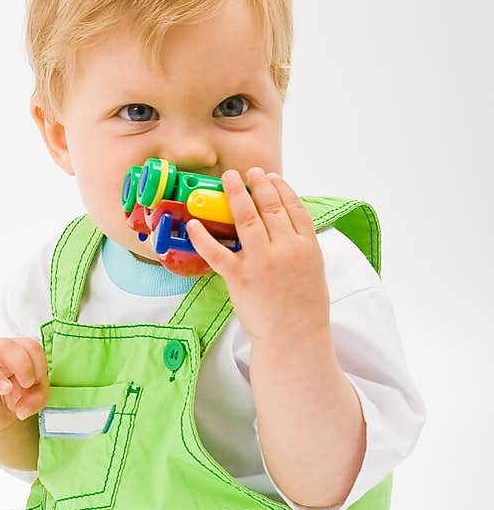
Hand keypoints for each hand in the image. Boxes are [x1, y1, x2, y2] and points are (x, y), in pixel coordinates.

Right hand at [0, 337, 49, 435]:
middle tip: (27, 383)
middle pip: (2, 345)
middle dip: (21, 363)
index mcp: (11, 353)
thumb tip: (22, 409)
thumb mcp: (34, 397)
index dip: (38, 363)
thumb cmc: (15, 396)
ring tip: (6, 389)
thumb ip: (36, 398)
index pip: (27, 345)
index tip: (38, 381)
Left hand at [185, 168, 329, 342]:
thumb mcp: (314, 269)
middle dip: (257, 183)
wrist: (294, 337)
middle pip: (269, 205)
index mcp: (307, 245)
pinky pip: (216, 251)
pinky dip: (202, 236)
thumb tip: (286, 227)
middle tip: (246, 172)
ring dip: (235, 193)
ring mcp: (262, 261)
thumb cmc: (305, 308)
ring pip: (246, 217)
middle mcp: (286, 248)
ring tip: (227, 179)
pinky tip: (194, 223)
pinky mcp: (239, 277)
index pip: (293, 206)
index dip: (280, 187)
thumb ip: (301, 245)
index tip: (271, 176)